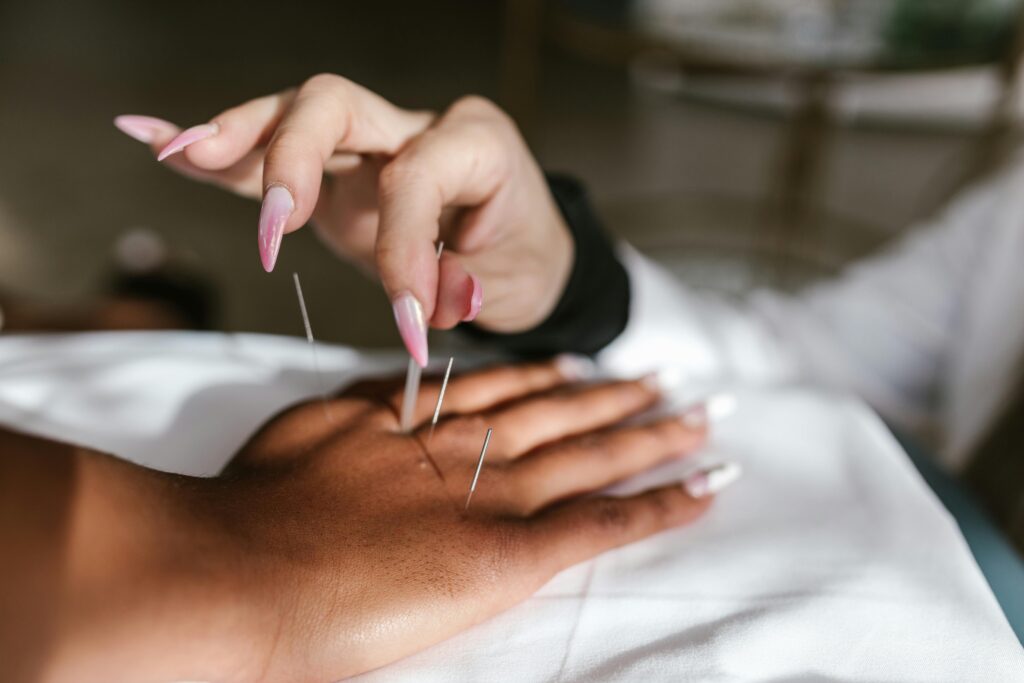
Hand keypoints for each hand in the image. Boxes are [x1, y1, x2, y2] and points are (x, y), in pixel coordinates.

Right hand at [20, 361, 723, 681]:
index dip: (549, 375)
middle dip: (616, 394)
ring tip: (699, 414)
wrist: (244, 567)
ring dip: (652, 433)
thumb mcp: (302, 435)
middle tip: (665, 378)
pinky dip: (661, 502)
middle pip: (562, 412)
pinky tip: (704, 486)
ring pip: (595, 453)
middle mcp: (466, 448)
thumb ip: (354, 413)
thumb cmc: (253, 512)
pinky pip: (605, 521)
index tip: (580, 364)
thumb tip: (384, 395)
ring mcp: (495, 496)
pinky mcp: (513, 551)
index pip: (504, 389)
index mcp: (417, 422)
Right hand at [115, 76, 574, 364]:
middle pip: (332, 103)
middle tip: (277, 232)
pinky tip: (160, 144)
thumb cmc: (517, 253)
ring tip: (180, 155)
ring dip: (234, 139)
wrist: (520, 247)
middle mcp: (412, 126)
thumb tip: (429, 303)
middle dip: (293, 161)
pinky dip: (218, 152)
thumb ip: (466, 284)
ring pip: (289, 115)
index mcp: (473, 140)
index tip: (409, 320)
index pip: (415, 178)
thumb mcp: (514, 275)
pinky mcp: (334, 173)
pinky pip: (271, 153)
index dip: (405, 249)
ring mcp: (367, 143)